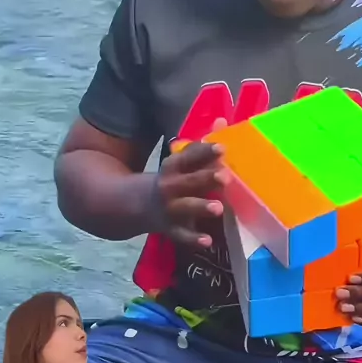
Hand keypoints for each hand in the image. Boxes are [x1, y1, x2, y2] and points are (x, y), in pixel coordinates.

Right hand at [153, 118, 229, 247]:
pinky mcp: (170, 229)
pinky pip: (181, 235)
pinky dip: (193, 238)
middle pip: (188, 181)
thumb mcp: (180, 162)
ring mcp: (169, 209)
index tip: (222, 148)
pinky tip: (208, 241)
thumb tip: (222, 120)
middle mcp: (169, 186)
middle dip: (205, 178)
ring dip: (200, 207)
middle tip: (225, 176)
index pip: (187, 157)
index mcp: (172, 167)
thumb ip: (202, 146)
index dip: (204, 152)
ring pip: (185, 208)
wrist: (136, 205)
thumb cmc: (171, 180)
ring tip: (218, 208)